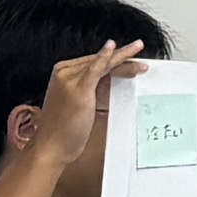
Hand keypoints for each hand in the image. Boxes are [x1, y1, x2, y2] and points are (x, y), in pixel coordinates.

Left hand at [17, 39, 149, 175]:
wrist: (55, 149)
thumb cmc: (63, 125)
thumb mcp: (82, 92)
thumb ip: (95, 68)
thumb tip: (108, 47)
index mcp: (68, 70)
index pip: (101, 58)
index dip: (121, 55)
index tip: (137, 47)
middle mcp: (71, 77)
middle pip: (103, 66)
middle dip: (123, 64)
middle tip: (142, 65)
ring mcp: (76, 89)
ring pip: (103, 76)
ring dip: (120, 75)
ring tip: (136, 71)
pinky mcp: (81, 102)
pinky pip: (100, 89)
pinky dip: (113, 87)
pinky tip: (122, 87)